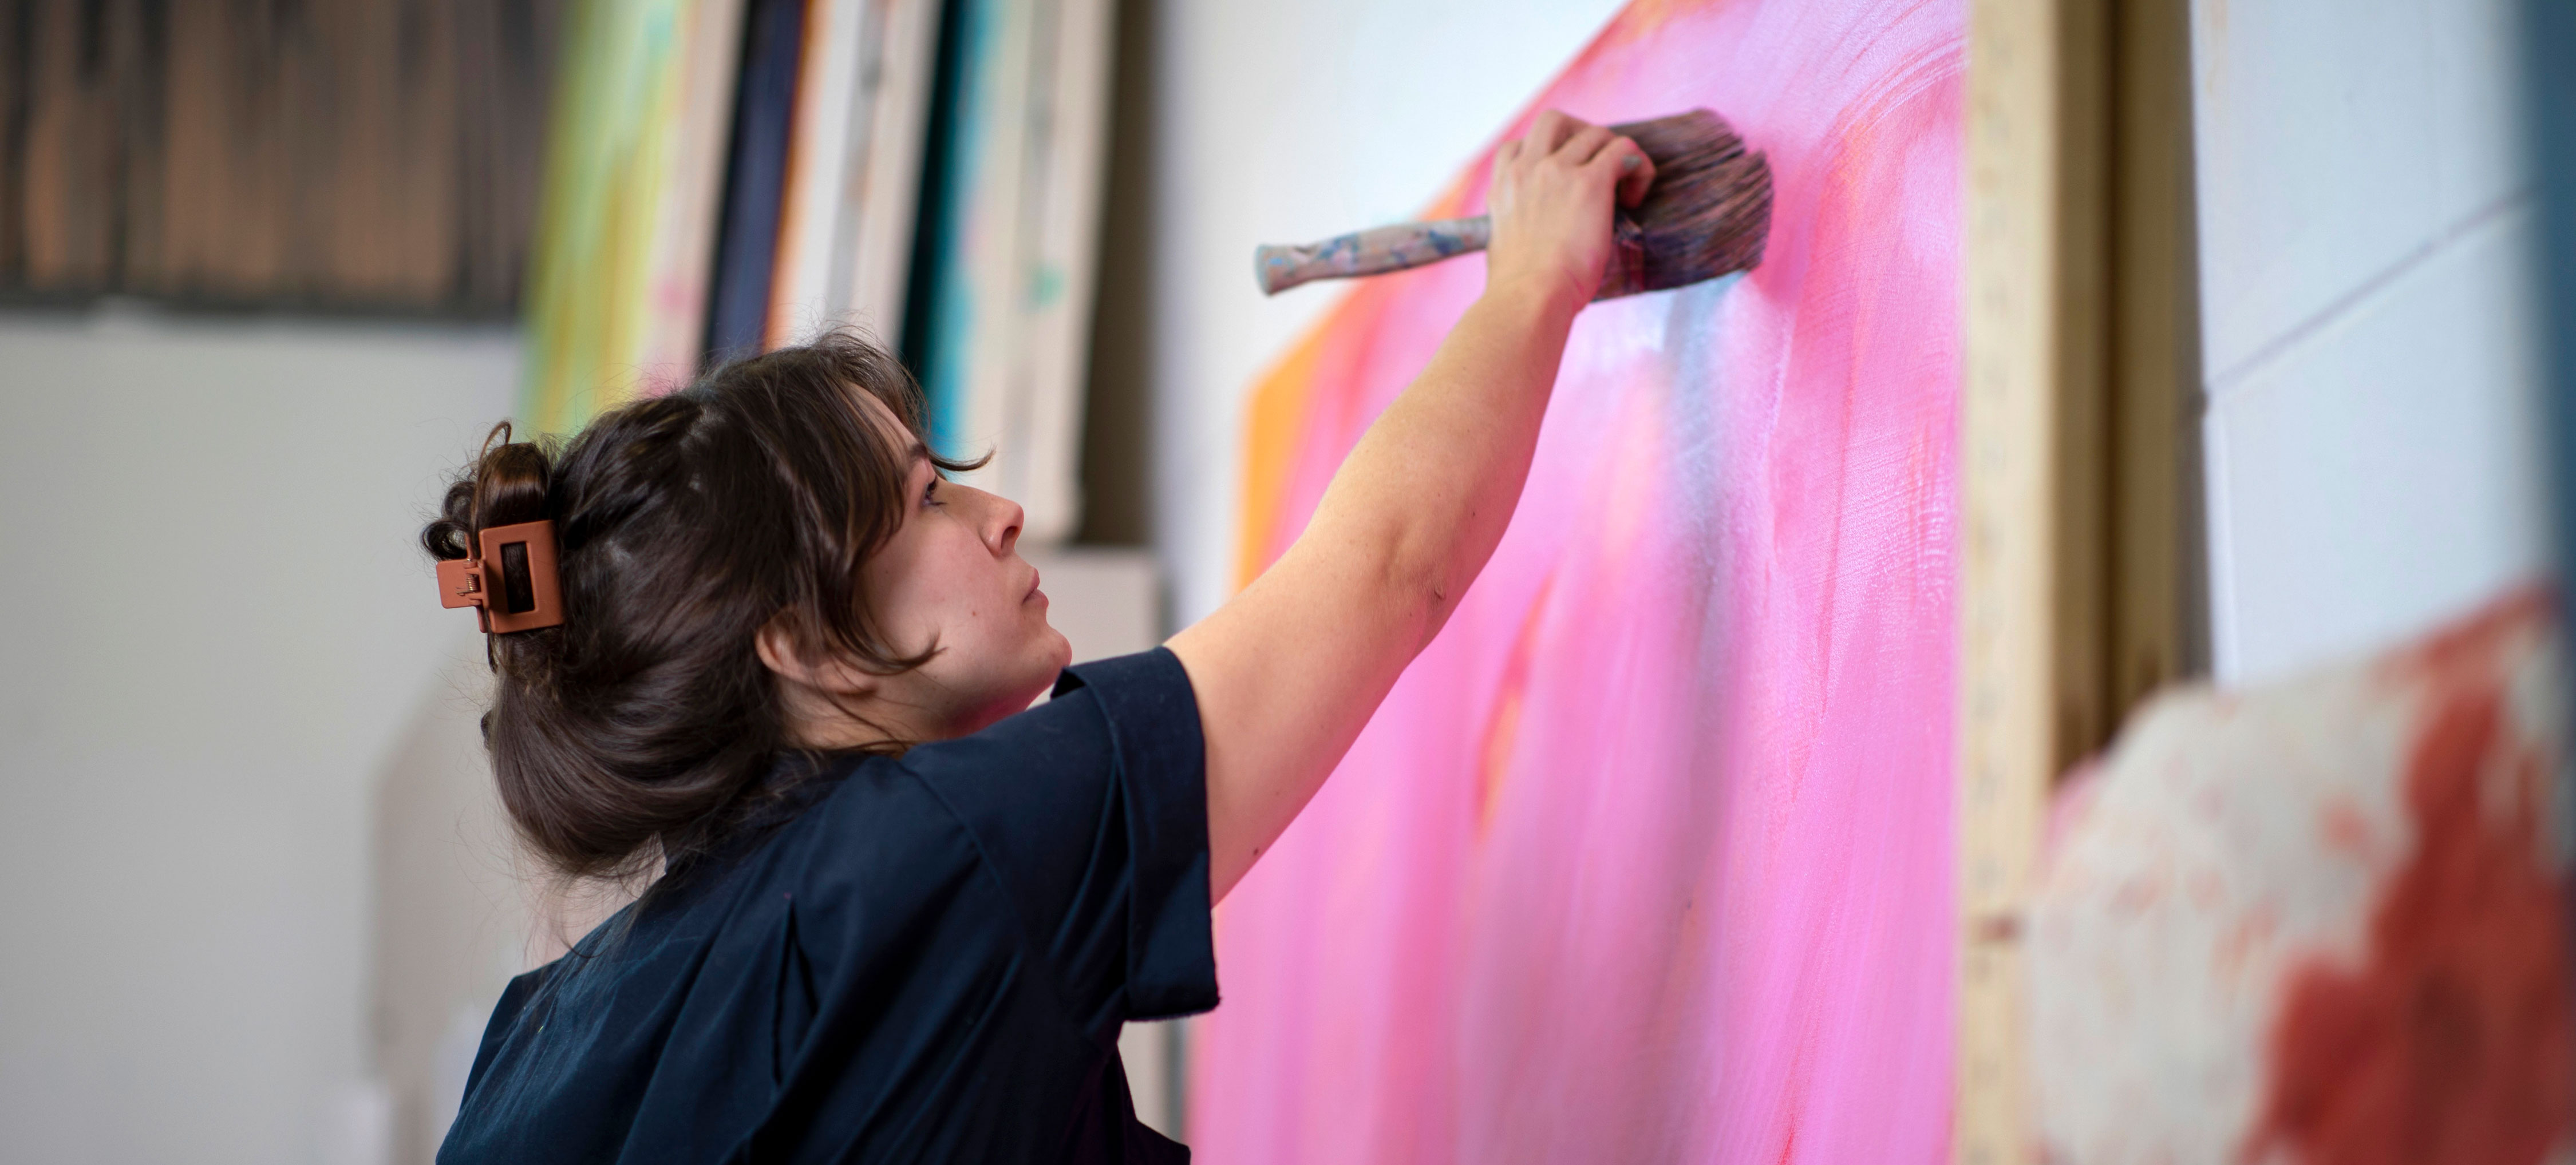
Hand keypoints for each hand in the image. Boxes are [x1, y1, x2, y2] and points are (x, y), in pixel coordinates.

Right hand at [1483, 110, 1653, 307]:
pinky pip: (1624, 150)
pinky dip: (1637, 166)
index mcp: (1504, 189)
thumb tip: (1532, 243)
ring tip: (1623, 186)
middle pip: (1555, 121)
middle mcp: (1527, 170)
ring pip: (1595, 132)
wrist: (1530, 297)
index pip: (1516, 147)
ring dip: (1614, 152)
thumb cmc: (1520, 291)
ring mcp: (1558, 171)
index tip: (1561, 178)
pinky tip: (1636, 196)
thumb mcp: (1503, 252)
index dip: (1544, 155)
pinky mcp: (1591, 181)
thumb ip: (1515, 233)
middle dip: (1581, 133)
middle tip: (1597, 165)